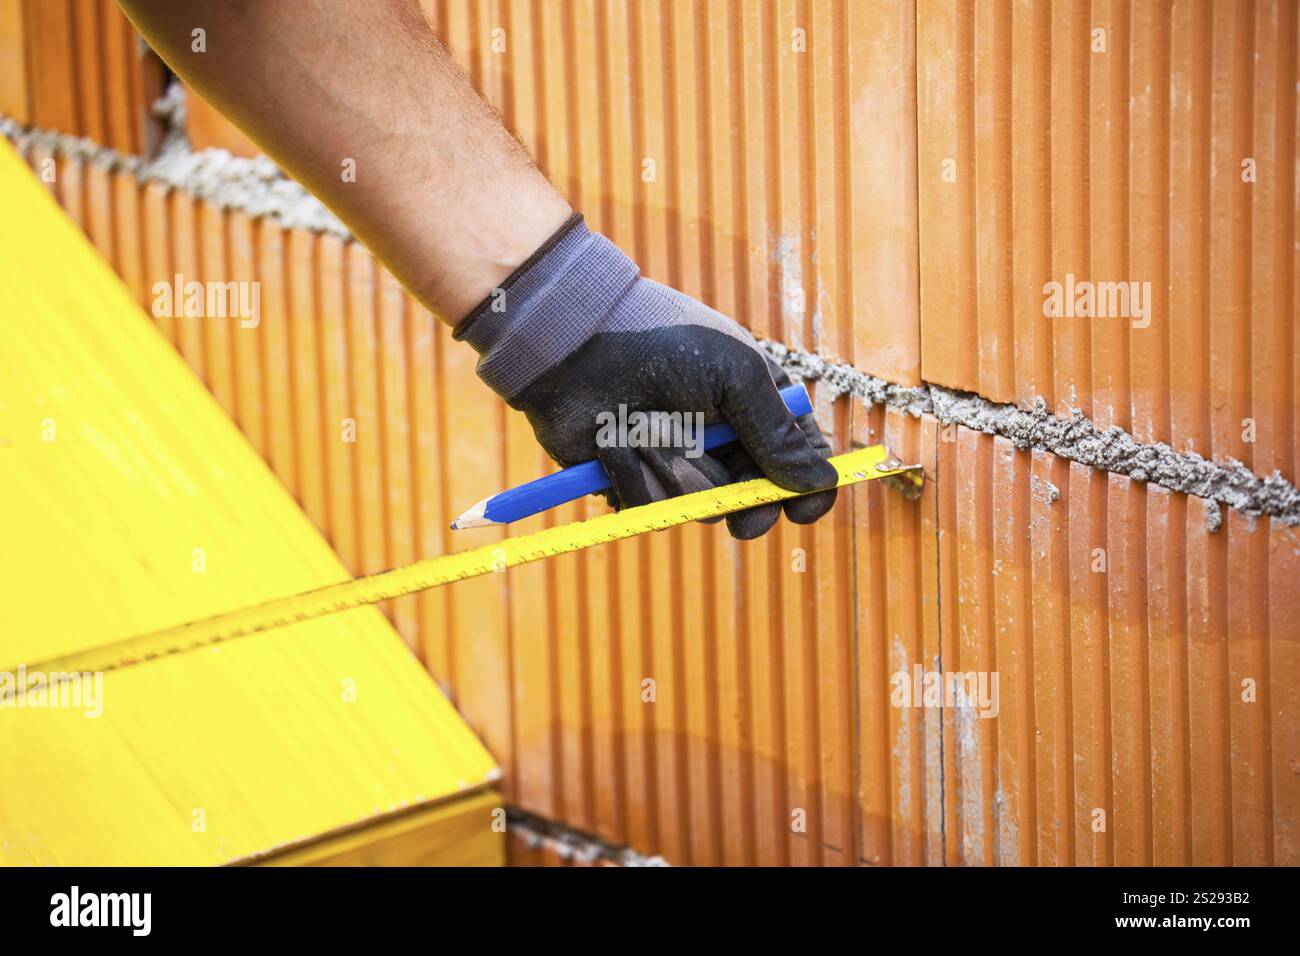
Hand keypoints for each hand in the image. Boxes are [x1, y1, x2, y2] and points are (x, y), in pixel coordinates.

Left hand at [455, 215, 837, 538]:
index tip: (802, 511)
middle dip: (743, 504)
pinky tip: (614, 439)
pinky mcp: (633, 482)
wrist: (575, 343)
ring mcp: (677, 465)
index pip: (800, 462)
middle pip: (754, 502)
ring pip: (698, 507)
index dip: (808, 492)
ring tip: (645, 423)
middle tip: (742, 514)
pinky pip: (649, 508)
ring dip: (674, 469)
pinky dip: (633, 474)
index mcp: (757, 408)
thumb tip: (822, 484)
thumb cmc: (664, 343)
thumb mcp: (737, 376)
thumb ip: (779, 433)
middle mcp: (722, 442)